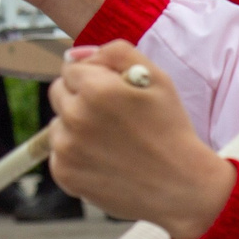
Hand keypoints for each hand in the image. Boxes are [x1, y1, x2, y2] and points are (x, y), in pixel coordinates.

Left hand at [47, 42, 233, 238]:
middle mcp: (75, 117)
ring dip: (75, 126)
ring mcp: (66, 148)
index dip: (95, 77)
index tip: (114, 94)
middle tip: (112, 116)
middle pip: (58, 92)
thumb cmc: (170, 128)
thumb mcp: (156, 77)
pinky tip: (104, 159)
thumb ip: (115, 53)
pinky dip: (75, 154)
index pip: (71, 68)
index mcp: (95, 89)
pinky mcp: (64, 174)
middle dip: (79, 97)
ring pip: (57, 123)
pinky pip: (58, 152)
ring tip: (110, 140)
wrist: (180, 186)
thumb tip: (74, 54)